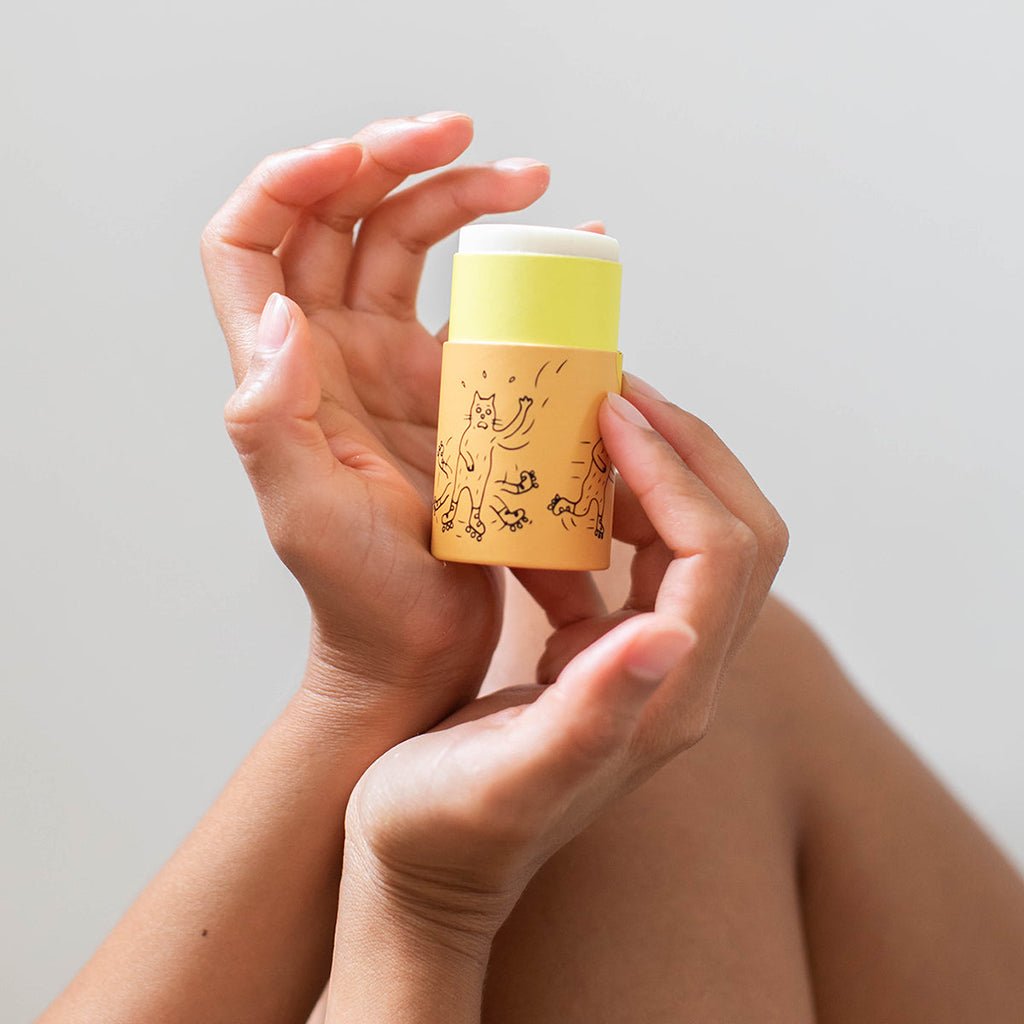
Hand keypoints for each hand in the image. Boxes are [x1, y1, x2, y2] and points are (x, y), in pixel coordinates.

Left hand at [200, 112, 564, 731]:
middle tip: (472, 140)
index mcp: (290, 375)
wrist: (419, 650)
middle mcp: (336, 358)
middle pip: (347, 222)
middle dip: (401, 164)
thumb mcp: (305, 516)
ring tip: (533, 188)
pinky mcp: (452, 394)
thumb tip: (279, 315)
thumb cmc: (360, 598)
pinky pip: (479, 310)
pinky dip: (517, 273)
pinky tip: (566, 254)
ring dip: (464, 202)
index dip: (294, 180)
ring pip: (412, 251)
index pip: (255, 242)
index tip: (363, 157)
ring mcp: (395, 370)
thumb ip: (270, 417)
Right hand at [342, 382, 787, 937]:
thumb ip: (594, 715)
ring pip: (698, 539)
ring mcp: (651, 667)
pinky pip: (642, 559)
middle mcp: (678, 679)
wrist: (422, 870)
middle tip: (616, 394)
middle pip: (737, 535)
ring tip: (594, 421)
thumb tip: (674, 637)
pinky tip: (557, 487)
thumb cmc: (441, 828)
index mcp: (665, 702)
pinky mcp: (613, 658)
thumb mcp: (509, 777)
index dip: (673, 470)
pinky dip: (613, 506)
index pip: (718, 554)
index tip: (606, 413)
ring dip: (658, 469)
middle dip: (687, 451)